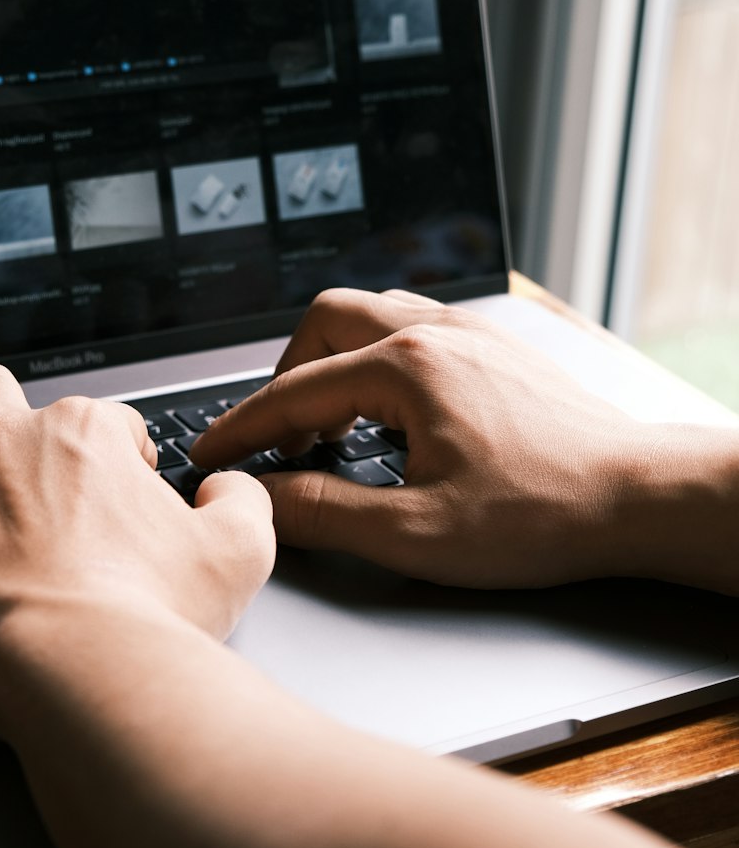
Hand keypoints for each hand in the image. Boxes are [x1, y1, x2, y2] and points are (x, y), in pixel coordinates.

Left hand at [0, 364, 273, 736]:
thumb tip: (228, 488)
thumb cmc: (150, 618)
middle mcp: (6, 439)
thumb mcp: (238, 554)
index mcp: (85, 437)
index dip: (109, 458)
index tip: (111, 496)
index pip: (98, 420)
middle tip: (9, 459)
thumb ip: (242, 504)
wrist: (78, 667)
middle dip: (1, 414)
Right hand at [190, 287, 655, 589]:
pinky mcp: (494, 349)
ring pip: (370, 315)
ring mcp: (469, 334)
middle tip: (275, 439)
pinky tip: (387, 412)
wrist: (638, 497)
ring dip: (331, 363)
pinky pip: (412, 326)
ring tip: (326, 426)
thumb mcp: (416, 532)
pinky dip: (375, 360)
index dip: (241, 427)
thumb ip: (324, 511)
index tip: (208, 452)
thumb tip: (259, 497)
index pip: (294, 391)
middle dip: (285, 378)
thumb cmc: (543, 514)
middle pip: (324, 323)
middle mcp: (436, 332)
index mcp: (408, 367)